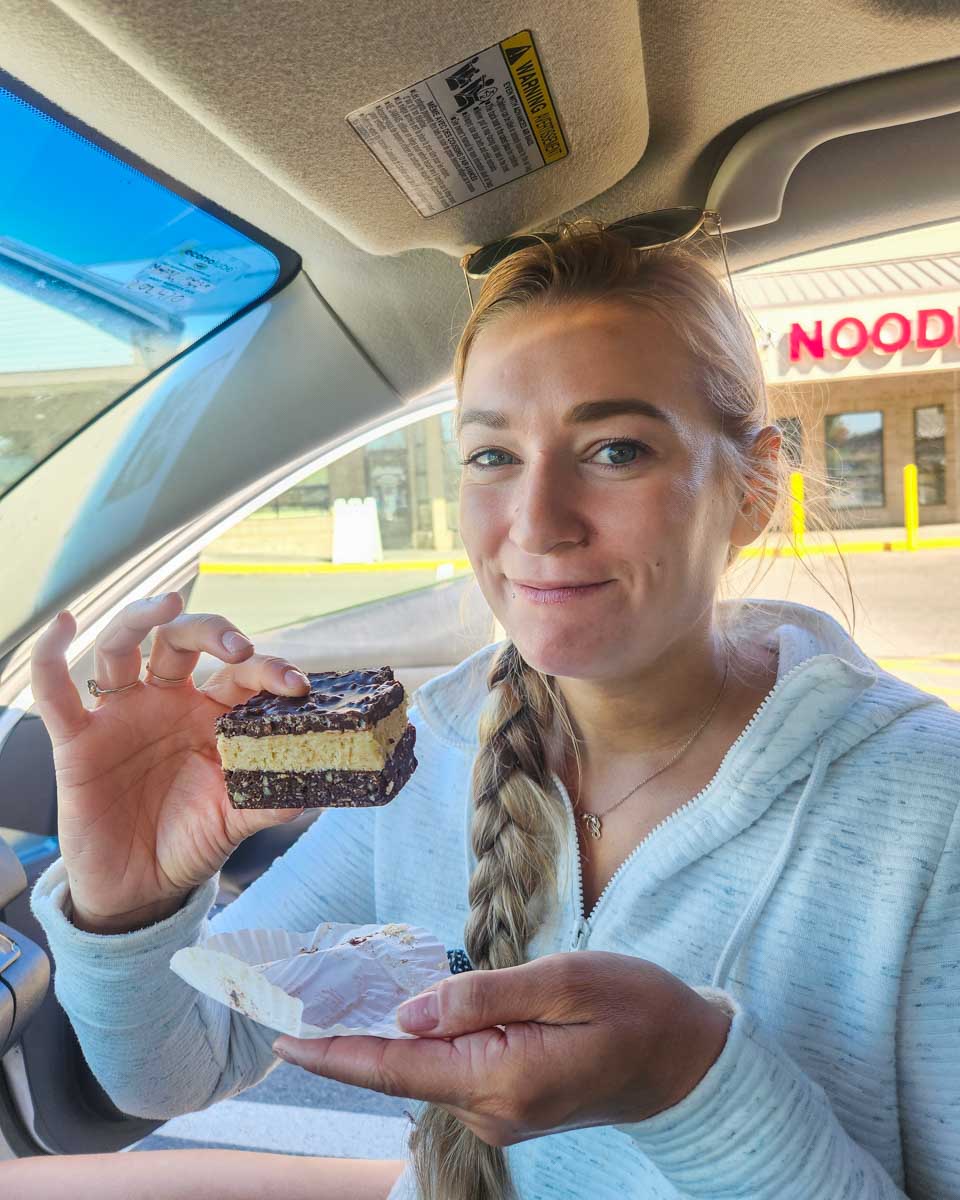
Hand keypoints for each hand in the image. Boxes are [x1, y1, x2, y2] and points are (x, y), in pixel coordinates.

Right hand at [30, 594, 312, 931]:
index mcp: (213, 715)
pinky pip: (56, 692)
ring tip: (168, 602)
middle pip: (183, 642)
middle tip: (239, 647)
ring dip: (144, 618)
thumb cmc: (191, 842)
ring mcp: (122, 715)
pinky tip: (63, 625)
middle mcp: (167, 703)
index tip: (297, 686)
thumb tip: (312, 792)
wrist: (140, 889)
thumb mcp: (235, 821)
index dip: (269, 671)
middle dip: (212, 632)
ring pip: (125, 645)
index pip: (241, 675)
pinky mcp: (77, 740)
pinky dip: (51, 655)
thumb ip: (269, 802)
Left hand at [271, 951, 731, 1146]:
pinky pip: (449, 1070)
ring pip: (424, 1070)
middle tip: (298, 997)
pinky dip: (421, 1042)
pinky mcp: (510, 1105)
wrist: (688, 1060)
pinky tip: (408, 1012)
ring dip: (384, 1037)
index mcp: (502, 1079)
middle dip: (348, 1037)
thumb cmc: (636, 1007)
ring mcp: (501, 1115)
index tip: (281, 1038)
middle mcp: (492, 1111)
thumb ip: (483, 997)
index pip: (396, 1067)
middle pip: (401, 1070)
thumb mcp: (565, 982)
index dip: (333, 1051)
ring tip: (343, 994)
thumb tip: (407, 1013)